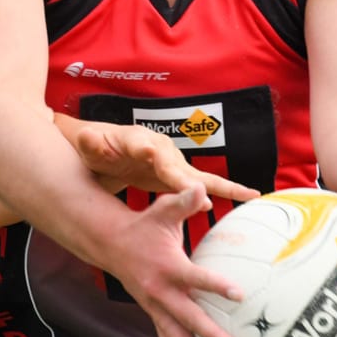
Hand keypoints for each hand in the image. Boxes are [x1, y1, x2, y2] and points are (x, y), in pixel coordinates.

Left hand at [65, 120, 259, 203]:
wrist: (104, 151)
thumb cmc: (96, 148)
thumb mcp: (88, 146)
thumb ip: (89, 142)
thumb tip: (88, 137)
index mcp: (140, 141)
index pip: (150, 151)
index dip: (158, 159)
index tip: (166, 166)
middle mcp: (162, 150)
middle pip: (181, 169)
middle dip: (195, 182)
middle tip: (210, 194)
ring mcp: (174, 164)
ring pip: (200, 178)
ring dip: (223, 186)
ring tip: (248, 194)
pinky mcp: (178, 177)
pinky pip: (203, 185)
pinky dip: (224, 191)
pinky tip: (245, 199)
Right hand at [91, 185, 245, 336]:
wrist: (111, 244)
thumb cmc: (145, 225)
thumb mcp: (162, 209)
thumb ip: (184, 200)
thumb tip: (202, 189)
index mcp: (167, 267)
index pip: (195, 278)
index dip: (216, 286)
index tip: (239, 294)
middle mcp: (160, 292)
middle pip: (187, 318)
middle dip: (210, 335)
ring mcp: (155, 307)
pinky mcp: (154, 315)